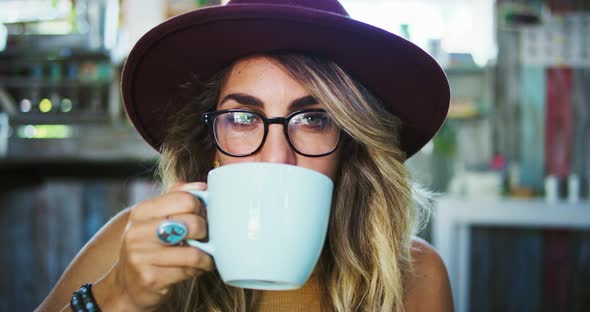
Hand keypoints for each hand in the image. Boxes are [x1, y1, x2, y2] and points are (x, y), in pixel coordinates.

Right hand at [98, 182, 213, 310]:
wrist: (127, 285)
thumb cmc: (149, 248)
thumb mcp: (155, 219)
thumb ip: (176, 198)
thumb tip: (201, 186)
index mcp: (141, 212)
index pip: (185, 199)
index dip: (201, 208)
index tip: (202, 216)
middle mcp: (137, 232)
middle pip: (192, 224)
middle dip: (206, 232)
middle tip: (206, 237)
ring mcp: (141, 256)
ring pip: (194, 252)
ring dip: (207, 256)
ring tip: (206, 255)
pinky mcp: (150, 278)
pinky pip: (188, 271)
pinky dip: (200, 269)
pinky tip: (197, 268)